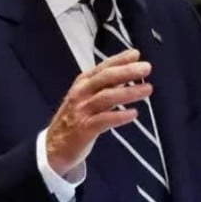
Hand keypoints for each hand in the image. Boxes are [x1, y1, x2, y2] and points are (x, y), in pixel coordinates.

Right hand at [46, 50, 152, 176]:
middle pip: (105, 78)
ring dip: (129, 92)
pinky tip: (133, 114)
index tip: (136, 54)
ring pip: (107, 97)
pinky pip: (104, 120)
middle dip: (127, 71)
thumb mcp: (87, 97)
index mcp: (82, 84)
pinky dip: (120, 116)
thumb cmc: (75, 119)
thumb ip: (106, 86)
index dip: (119, 59)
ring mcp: (81, 111)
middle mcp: (81, 94)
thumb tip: (131, 72)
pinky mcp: (83, 130)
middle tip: (146, 68)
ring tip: (147, 89)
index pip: (103, 67)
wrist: (53, 147)